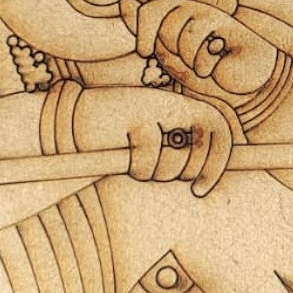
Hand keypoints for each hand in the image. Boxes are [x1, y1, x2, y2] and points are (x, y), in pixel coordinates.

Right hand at [72, 86, 233, 197]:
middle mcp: (172, 102)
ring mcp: (154, 107)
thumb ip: (178, 152)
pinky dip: (138, 168)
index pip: (220, 130)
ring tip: (137, 162)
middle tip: (160, 173)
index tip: (200, 190)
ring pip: (174, 160)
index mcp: (181, 106)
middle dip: (182, 173)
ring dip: (155, 173)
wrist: (72, 117)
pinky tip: (123, 159)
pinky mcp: (134, 115)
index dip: (217, 162)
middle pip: (200, 152)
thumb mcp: (152, 141)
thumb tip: (205, 181)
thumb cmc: (115, 136)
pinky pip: (149, 158)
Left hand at [121, 0, 277, 97]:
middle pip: (165, 28)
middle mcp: (192, 7)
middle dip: (171, 52)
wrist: (235, 81)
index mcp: (174, 10)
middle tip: (186, 59)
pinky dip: (204, 67)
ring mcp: (211, 16)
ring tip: (201, 63)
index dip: (144, 36)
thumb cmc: (200, 66)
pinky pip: (203, 49)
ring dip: (189, 61)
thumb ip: (145, 28)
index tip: (147, 52)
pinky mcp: (229, 28)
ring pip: (184, 38)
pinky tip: (215, 66)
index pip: (148, 11)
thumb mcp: (166, 51)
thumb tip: (124, 1)